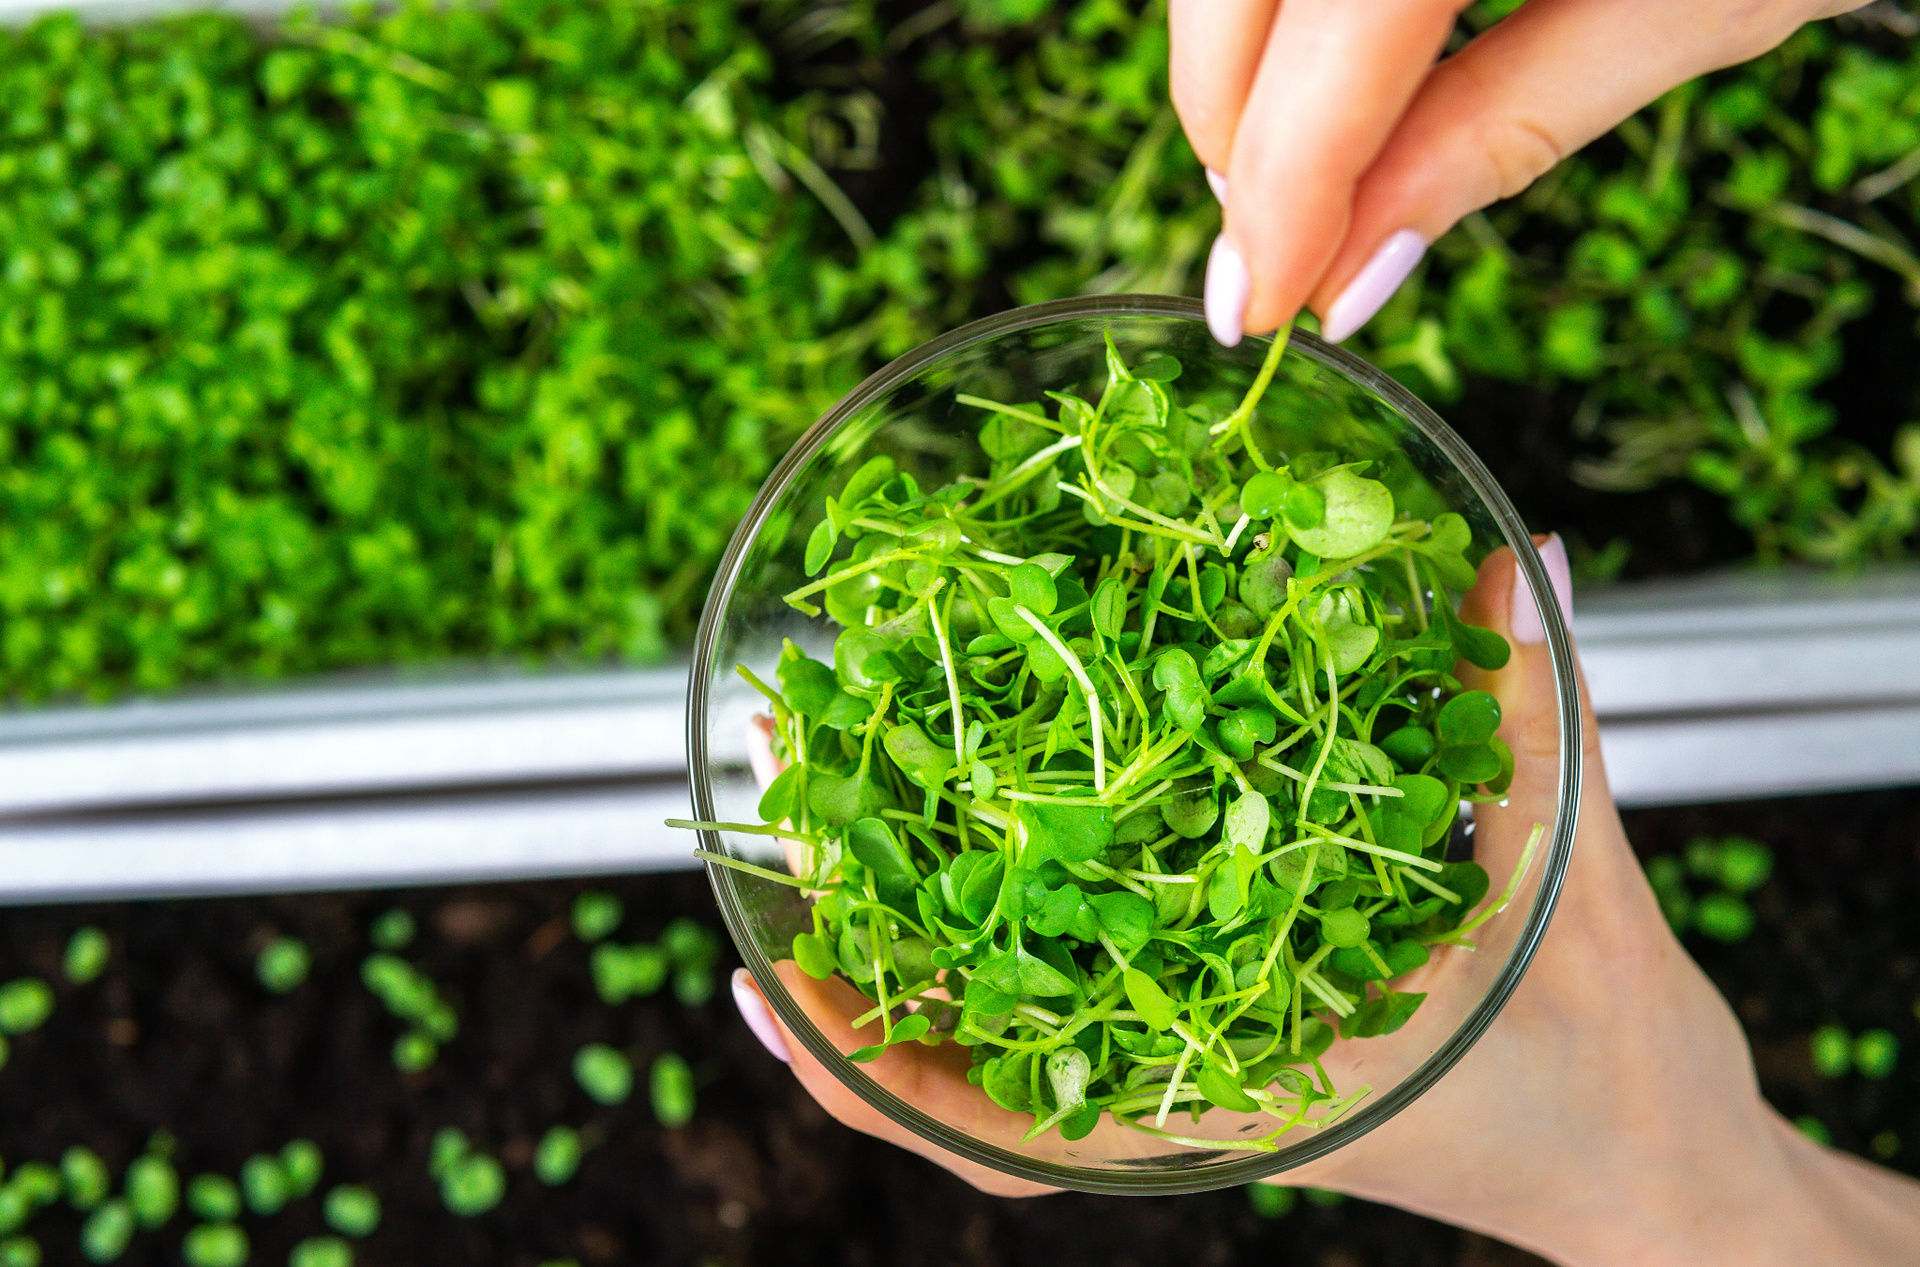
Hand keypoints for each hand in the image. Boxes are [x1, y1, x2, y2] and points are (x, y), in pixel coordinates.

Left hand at [729, 538, 1919, 1259]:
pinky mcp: (1233, 1043)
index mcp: (1253, 1093)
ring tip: (822, 822)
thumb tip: (1510, 554)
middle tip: (772, 819)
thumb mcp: (1575, 889)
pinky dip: (1008, 952)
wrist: (1648, 1170)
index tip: (772, 983)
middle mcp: (1200, 1103)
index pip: (1019, 1129)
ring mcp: (1208, 1080)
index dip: (880, 1062)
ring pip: (1012, 1048)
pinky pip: (1089, 1015)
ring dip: (905, 942)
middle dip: (853, 961)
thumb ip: (1539, 722)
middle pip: (971, 1073)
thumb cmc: (1610, 1073)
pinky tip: (966, 857)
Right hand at [1174, 0, 1865, 346]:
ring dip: (1242, 70)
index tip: (1266, 308)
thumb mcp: (1698, 2)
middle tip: (1279, 252)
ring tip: (1308, 162)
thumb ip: (1506, 128)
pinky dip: (1279, 11)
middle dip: (1231, 136)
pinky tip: (1328, 63)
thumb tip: (1351, 275)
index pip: (1325, 52)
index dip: (1277, 193)